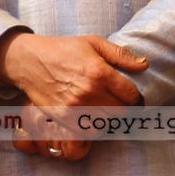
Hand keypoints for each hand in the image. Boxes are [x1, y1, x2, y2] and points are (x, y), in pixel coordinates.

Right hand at [0, 32, 147, 161]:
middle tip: (119, 104)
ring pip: (107, 124)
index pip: (131, 94)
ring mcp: (76, 107)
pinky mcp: (64, 118)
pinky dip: (95, 128)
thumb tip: (145, 65)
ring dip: (110, 119)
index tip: (130, 95)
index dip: (134, 96)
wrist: (30, 62)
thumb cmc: (63, 49)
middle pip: (121, 112)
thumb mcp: (93, 43)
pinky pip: (89, 132)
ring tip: (106, 111)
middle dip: (124, 108)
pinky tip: (92, 118)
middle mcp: (89, 92)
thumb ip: (121, 55)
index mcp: (99, 72)